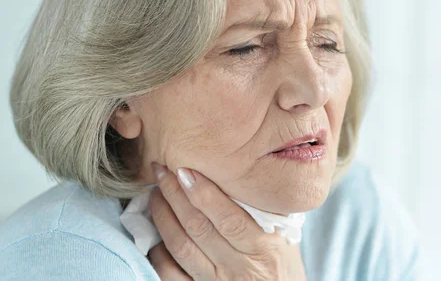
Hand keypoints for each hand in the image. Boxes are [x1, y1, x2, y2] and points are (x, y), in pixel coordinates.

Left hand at [148, 163, 306, 280]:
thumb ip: (263, 213)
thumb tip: (234, 175)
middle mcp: (239, 268)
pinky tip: (155, 231)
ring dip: (163, 216)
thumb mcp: (284, 239)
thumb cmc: (283, 266)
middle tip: (162, 171)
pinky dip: (158, 251)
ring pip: (181, 247)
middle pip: (199, 227)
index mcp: (264, 249)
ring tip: (156, 194)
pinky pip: (170, 274)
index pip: (229, 218)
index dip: (203, 193)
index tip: (185, 170)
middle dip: (175, 195)